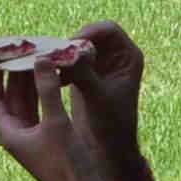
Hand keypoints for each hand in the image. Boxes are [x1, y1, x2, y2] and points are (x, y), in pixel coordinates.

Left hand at [0, 53, 77, 180]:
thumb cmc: (67, 164)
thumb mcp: (56, 123)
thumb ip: (48, 90)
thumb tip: (40, 61)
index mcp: (9, 133)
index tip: (0, 57)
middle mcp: (18, 134)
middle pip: (11, 99)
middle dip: (16, 77)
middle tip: (24, 53)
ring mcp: (34, 137)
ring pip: (28, 104)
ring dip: (32, 84)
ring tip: (40, 60)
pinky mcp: (50, 139)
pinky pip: (42, 111)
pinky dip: (46, 95)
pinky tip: (55, 80)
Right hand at [59, 22, 143, 141]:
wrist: (108, 150)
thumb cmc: (111, 125)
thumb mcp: (97, 96)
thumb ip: (84, 72)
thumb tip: (69, 49)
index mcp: (128, 57)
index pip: (108, 30)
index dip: (89, 33)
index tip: (70, 46)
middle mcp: (116, 57)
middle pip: (89, 34)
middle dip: (71, 44)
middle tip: (55, 56)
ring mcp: (100, 65)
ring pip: (77, 46)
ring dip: (63, 55)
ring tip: (52, 68)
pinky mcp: (84, 75)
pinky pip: (69, 60)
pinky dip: (60, 66)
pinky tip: (54, 79)